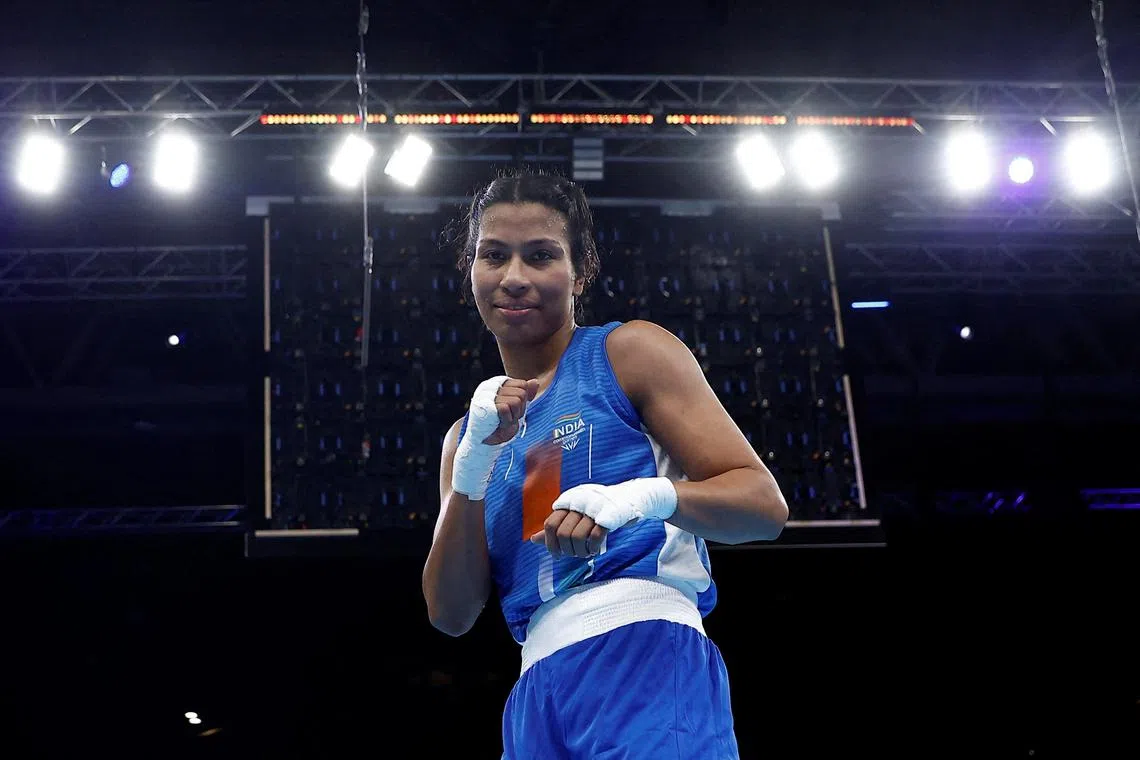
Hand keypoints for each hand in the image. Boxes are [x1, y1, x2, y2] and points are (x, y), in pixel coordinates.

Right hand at [452, 376, 537, 500]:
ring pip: (516, 400)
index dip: (522, 402)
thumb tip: (535, 382)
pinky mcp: (485, 404)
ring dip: (513, 416)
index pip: (523, 385)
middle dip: (519, 410)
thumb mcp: (516, 409)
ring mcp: (487, 394)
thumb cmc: (499, 426)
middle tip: (506, 419)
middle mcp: (491, 386)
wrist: (482, 444)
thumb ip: (525, 395)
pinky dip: (507, 420)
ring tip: (502, 422)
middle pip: (522, 393)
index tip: (511, 412)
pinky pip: (507, 408)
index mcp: (498, 384)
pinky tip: (499, 425)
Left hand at [531, 479, 677, 551]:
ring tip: (588, 552)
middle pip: (562, 533)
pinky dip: (593, 547)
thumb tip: (532, 540)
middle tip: (577, 554)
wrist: (635, 497)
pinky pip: (594, 537)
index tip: (558, 554)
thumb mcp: (576, 514)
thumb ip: (556, 526)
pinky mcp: (609, 516)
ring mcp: (593, 508)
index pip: (550, 524)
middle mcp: (578, 501)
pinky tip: (596, 549)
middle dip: (568, 550)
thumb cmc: (602, 508)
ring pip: (576, 537)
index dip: (551, 543)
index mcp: (568, 500)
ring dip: (581, 551)